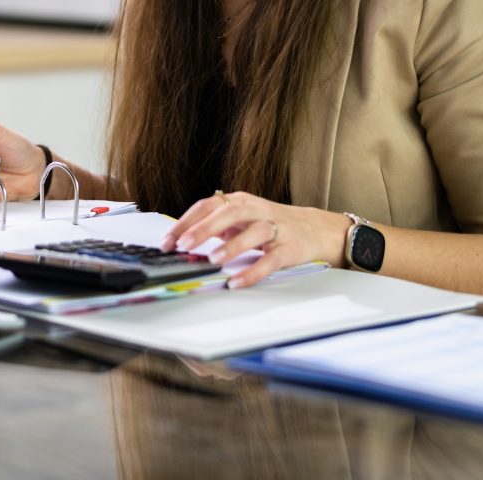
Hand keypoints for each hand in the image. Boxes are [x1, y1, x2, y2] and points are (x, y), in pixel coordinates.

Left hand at [159, 191, 349, 287]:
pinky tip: (238, 282)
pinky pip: (271, 260)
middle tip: (184, 245)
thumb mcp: (241, 220)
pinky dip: (254, 271)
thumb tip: (182, 241)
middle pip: (229, 212)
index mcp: (240, 201)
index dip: (187, 222)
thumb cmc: (271, 224)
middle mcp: (257, 210)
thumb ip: (215, 227)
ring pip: (254, 232)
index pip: (209, 205)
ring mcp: (275, 228)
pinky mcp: (290, 248)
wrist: (314, 229)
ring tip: (213, 259)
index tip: (168, 240)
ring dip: (232, 245)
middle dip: (204, 228)